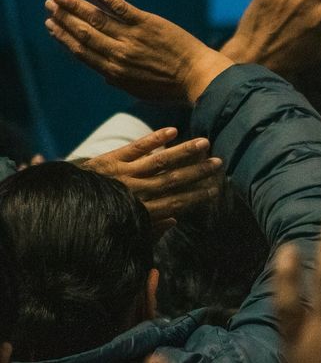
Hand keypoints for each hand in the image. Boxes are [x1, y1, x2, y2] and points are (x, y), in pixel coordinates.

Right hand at [45, 0, 233, 102]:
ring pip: (95, 18)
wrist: (200, 78)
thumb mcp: (139, 91)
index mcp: (113, 73)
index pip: (80, 51)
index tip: (51, 26)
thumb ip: (119, 81)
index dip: (63, 37)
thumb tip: (104, 75)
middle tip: (49, 6)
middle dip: (63, 19)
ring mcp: (131, 37)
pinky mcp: (147, 23)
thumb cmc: (172, 88)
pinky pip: (120, 7)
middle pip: (82, 33)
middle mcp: (117, 54)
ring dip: (74, 6)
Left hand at [81, 127, 221, 231]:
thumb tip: (176, 219)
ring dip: (184, 152)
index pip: (175, 202)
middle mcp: (134, 191)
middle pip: (172, 180)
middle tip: (219, 163)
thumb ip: (149, 227)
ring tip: (204, 143)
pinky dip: (154, 138)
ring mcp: (123, 174)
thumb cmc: (94, 221)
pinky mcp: (110, 159)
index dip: (197, 195)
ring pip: (159, 161)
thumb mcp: (122, 231)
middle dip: (198, 172)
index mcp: (139, 210)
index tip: (216, 189)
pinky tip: (172, 130)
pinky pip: (135, 147)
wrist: (59, 206)